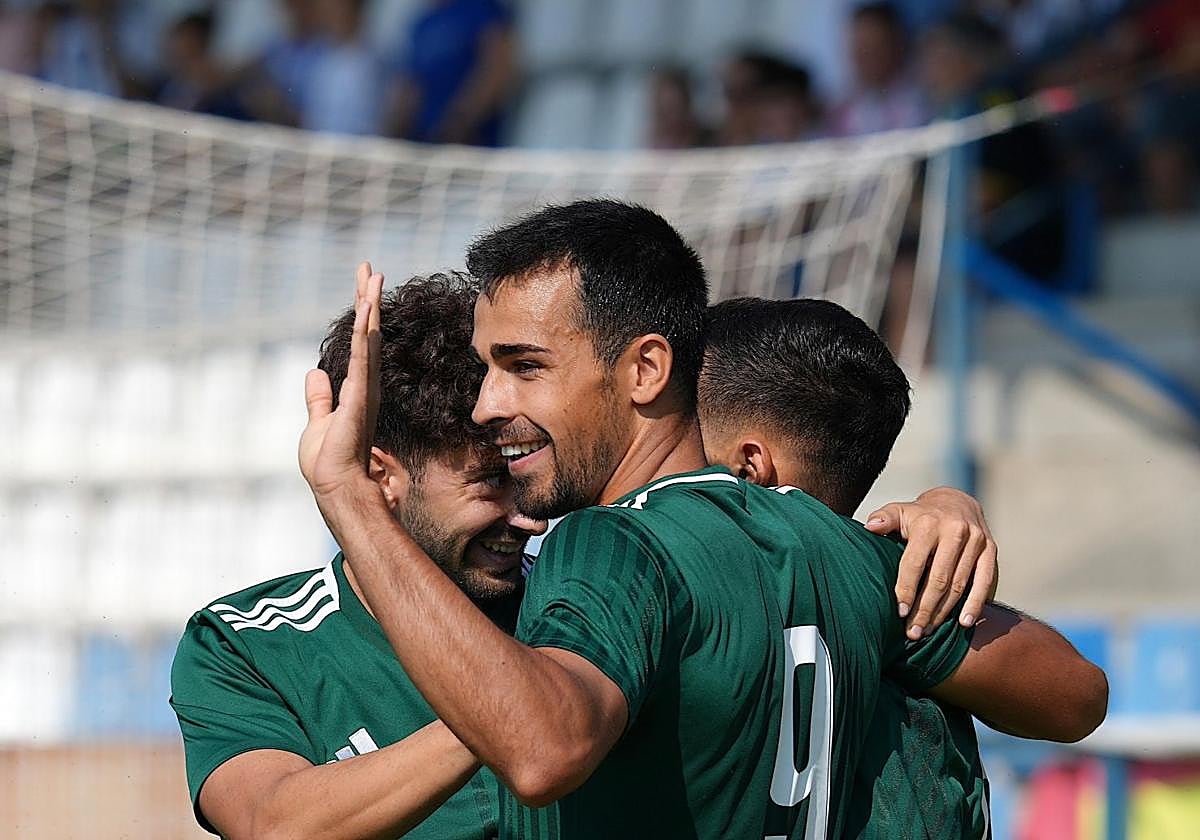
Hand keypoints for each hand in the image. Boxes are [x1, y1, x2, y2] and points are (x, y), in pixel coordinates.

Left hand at [299, 262, 382, 500]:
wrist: (336, 485)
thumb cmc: (328, 462)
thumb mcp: (317, 423)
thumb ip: (318, 398)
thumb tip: (314, 373)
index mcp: (357, 389)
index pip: (359, 344)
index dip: (362, 315)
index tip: (364, 286)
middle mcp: (366, 384)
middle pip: (368, 332)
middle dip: (369, 298)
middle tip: (370, 267)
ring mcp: (365, 388)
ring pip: (368, 338)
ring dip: (370, 305)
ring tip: (372, 275)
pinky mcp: (359, 395)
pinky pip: (362, 356)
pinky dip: (364, 330)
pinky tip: (367, 307)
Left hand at [865, 487, 997, 638]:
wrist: (957, 501)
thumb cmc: (921, 514)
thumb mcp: (900, 510)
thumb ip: (885, 518)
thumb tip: (870, 527)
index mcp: (929, 523)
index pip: (915, 563)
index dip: (907, 589)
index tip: (900, 612)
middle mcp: (955, 531)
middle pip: (939, 578)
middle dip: (925, 608)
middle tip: (914, 632)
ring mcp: (976, 541)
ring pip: (959, 584)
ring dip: (945, 612)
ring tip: (929, 631)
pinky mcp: (991, 550)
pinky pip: (985, 581)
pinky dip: (976, 603)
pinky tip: (964, 622)